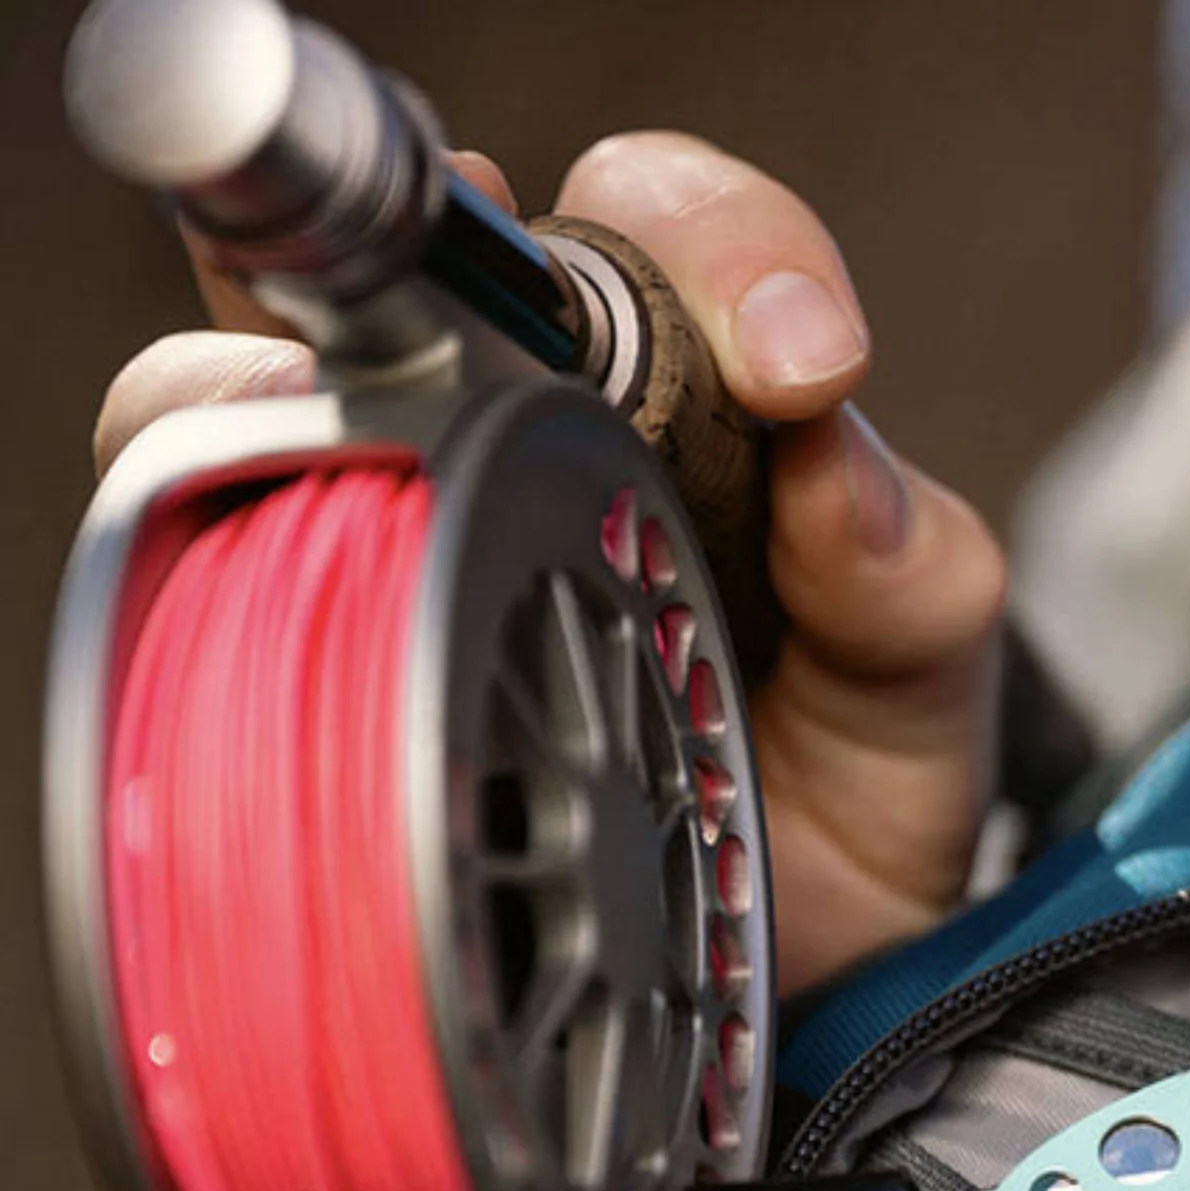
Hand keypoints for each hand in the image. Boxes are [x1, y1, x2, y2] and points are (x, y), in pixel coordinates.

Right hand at [95, 139, 1004, 994]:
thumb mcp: (923, 660)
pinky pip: (229, 562)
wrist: (819, 936)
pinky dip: (242, 567)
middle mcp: (530, 421)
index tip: (800, 366)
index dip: (720, 252)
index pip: (660, 217)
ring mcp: (414, 527)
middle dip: (413, 293)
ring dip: (281, 416)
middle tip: (487, 387)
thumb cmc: (865, 760)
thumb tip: (834, 467)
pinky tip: (319, 622)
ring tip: (375, 496)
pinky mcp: (340, 637)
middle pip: (404, 269)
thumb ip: (906, 563)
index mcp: (695, 372)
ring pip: (258, 392)